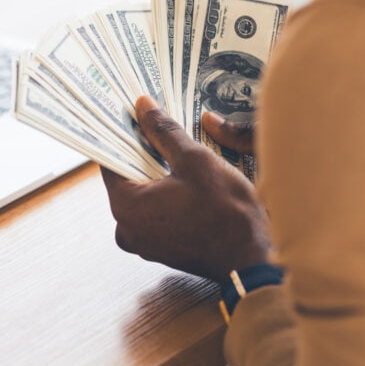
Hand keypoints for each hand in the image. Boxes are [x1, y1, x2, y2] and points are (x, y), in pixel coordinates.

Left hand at [100, 96, 270, 283]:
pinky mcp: (163, 250)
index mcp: (126, 206)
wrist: (254, 259)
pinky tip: (187, 179)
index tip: (133, 114)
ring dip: (158, 173)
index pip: (110, 160)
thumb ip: (164, 131)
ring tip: (178, 149)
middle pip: (127, 178)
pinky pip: (156, 212)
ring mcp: (144, 244)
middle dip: (143, 151)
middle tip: (158, 124)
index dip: (123, 133)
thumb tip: (143, 106)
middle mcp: (127, 229)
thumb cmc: (226, 211)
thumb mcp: (195, 160)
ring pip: (144, 195)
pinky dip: (167, 194)